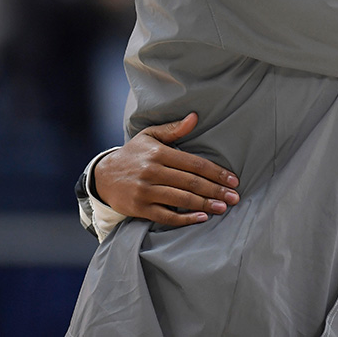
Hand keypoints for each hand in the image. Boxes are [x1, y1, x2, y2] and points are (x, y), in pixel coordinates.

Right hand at [93, 112, 239, 226]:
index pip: (194, 164)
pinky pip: (166, 216)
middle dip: (216, 190)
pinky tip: (201, 218)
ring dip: (205, 205)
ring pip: (181, 200)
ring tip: (223, 207)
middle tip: (235, 197)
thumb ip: (174, 129)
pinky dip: (185, 219)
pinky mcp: (139, 208)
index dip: (216, 172)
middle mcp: (152, 172)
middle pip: (191, 183)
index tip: (233, 180)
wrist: (102, 176)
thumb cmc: (133, 154)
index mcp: (159, 153)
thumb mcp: (150, 136)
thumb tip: (195, 117)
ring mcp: (145, 192)